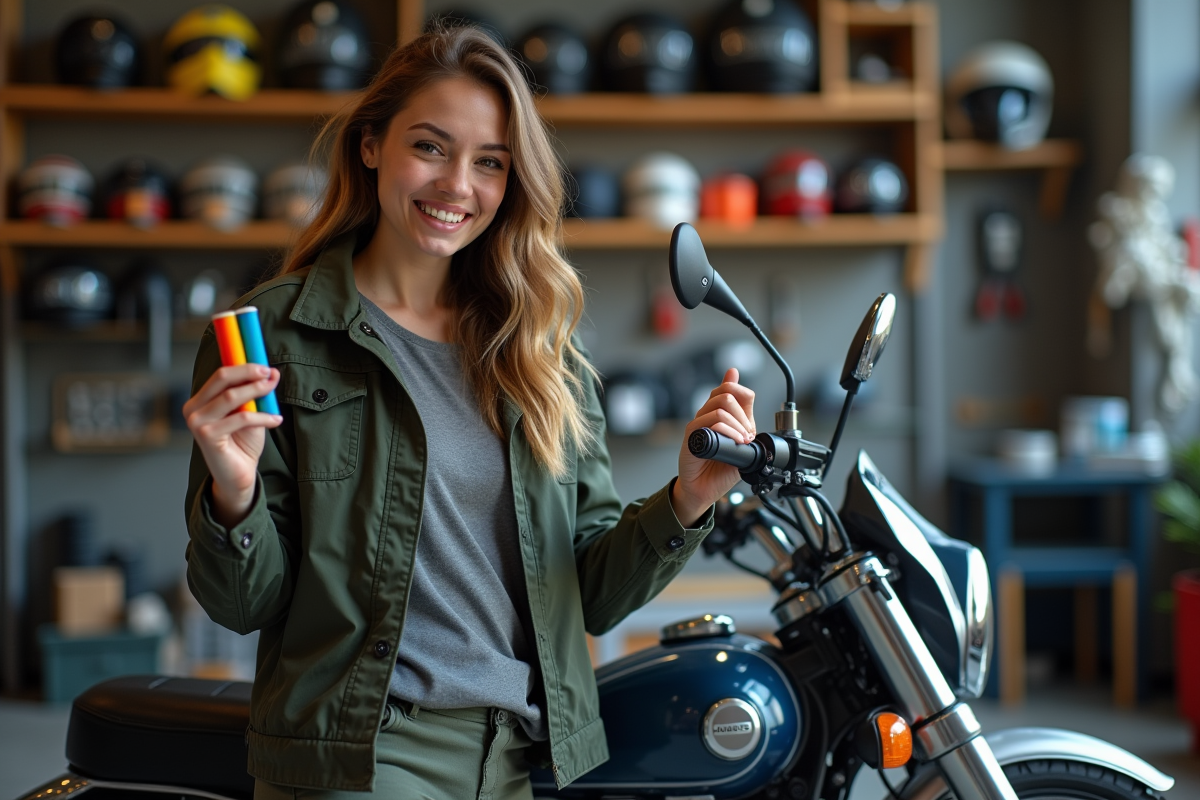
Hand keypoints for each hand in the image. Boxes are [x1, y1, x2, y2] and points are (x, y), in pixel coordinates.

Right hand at [183, 364, 282, 527]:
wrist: (239, 474)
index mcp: (200, 400)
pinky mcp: (207, 436)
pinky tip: (276, 420)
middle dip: (248, 372)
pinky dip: (262, 417)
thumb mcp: (251, 412)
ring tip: (273, 391)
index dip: (242, 364)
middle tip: (269, 372)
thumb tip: (272, 371)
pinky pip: (241, 418)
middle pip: (222, 378)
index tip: (264, 364)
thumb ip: (257, 393)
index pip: (220, 373)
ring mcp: (197, 422)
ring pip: (231, 396)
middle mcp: (193, 408)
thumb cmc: (243, 443)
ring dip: (257, 391)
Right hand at [671, 368, 754, 526]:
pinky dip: (729, 431)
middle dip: (743, 414)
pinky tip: (736, 442)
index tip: (749, 421)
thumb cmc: (721, 468)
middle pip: (726, 393)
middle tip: (748, 434)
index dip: (744, 396)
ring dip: (738, 424)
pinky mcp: (692, 436)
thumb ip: (745, 420)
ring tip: (743, 441)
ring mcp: (698, 424)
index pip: (730, 387)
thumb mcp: (742, 443)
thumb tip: (751, 401)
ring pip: (720, 406)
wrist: (705, 490)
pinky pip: (711, 422)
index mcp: (718, 413)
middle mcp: (706, 415)